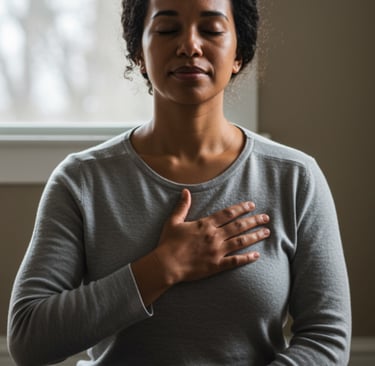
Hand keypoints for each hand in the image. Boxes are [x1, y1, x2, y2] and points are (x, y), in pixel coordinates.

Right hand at [154, 188, 269, 284]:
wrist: (166, 265)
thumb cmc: (168, 243)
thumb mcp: (173, 221)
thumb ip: (182, 206)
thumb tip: (185, 191)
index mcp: (205, 224)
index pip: (228, 213)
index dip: (241, 209)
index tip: (252, 205)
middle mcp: (214, 236)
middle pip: (238, 226)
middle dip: (254, 220)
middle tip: (266, 217)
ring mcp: (217, 251)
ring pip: (240, 241)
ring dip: (255, 236)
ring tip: (266, 232)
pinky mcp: (216, 266)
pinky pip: (235, 261)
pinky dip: (247, 258)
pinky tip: (257, 255)